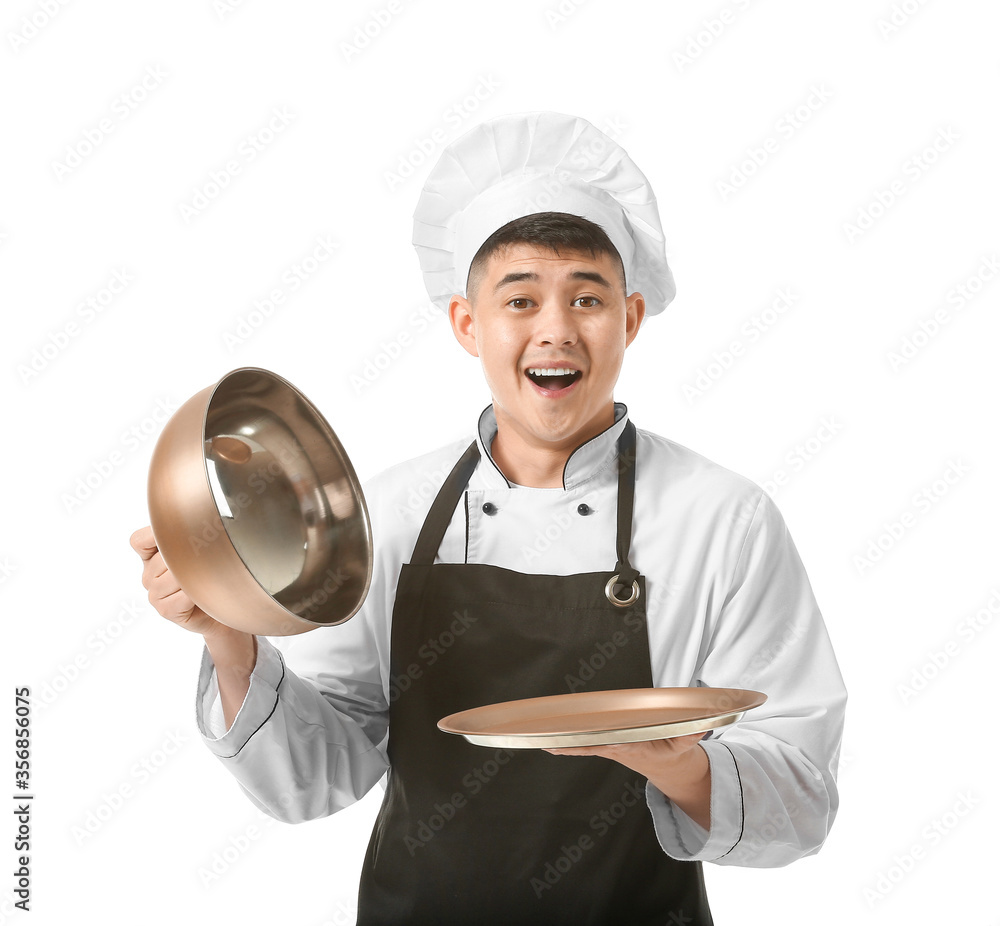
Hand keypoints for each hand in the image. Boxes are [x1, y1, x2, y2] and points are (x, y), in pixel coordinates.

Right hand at [129, 525, 227, 637]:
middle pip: (162, 558)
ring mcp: (155, 594)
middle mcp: (149, 575)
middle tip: (205, 561)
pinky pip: (180, 597)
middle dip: (188, 558)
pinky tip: (202, 594)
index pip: (139, 541)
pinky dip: (195, 594)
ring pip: (172, 577)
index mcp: (152, 556)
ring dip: (193, 577)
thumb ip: (186, 532)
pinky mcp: (165, 610)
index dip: (156, 537)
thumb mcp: (197, 546)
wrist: (225, 603)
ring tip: (205, 578)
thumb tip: (193, 515)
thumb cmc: (212, 573)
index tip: (180, 537)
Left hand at [544, 732, 711, 829]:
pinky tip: (548, 744)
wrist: (671, 771)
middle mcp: (619, 748)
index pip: (618, 742)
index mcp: (636, 746)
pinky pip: (584, 745)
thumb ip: (691, 734)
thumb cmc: (676, 753)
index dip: (604, 741)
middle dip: (573, 743)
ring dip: (564, 744)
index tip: (591, 739)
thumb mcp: (686, 745)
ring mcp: (611, 748)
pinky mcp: (608, 746)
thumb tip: (702, 724)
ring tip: (541, 741)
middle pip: (592, 744)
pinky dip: (567, 745)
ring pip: (584, 745)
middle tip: (550, 741)